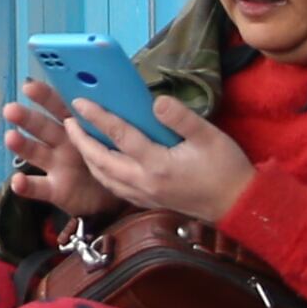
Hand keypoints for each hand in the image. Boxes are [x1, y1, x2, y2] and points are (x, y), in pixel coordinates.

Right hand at [0, 79, 116, 219]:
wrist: (117, 194)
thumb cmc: (118, 156)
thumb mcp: (124, 135)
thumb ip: (129, 119)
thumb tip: (160, 103)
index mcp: (76, 124)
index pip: (58, 105)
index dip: (44, 95)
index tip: (29, 85)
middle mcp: (61, 141)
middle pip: (41, 126)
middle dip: (25, 117)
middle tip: (11, 109)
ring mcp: (55, 165)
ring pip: (35, 152)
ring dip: (21, 145)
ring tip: (11, 138)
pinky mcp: (54, 188)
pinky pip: (38, 187)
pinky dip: (26, 185)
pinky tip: (17, 182)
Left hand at [57, 91, 256, 226]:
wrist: (237, 206)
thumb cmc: (226, 169)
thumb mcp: (209, 137)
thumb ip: (180, 118)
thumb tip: (155, 101)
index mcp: (157, 164)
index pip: (119, 136)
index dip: (97, 117)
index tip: (79, 102)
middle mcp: (144, 182)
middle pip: (101, 160)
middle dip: (81, 140)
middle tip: (69, 121)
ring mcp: (144, 195)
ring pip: (104, 177)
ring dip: (88, 158)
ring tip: (79, 139)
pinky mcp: (148, 202)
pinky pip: (114, 188)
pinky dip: (101, 173)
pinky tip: (100, 163)